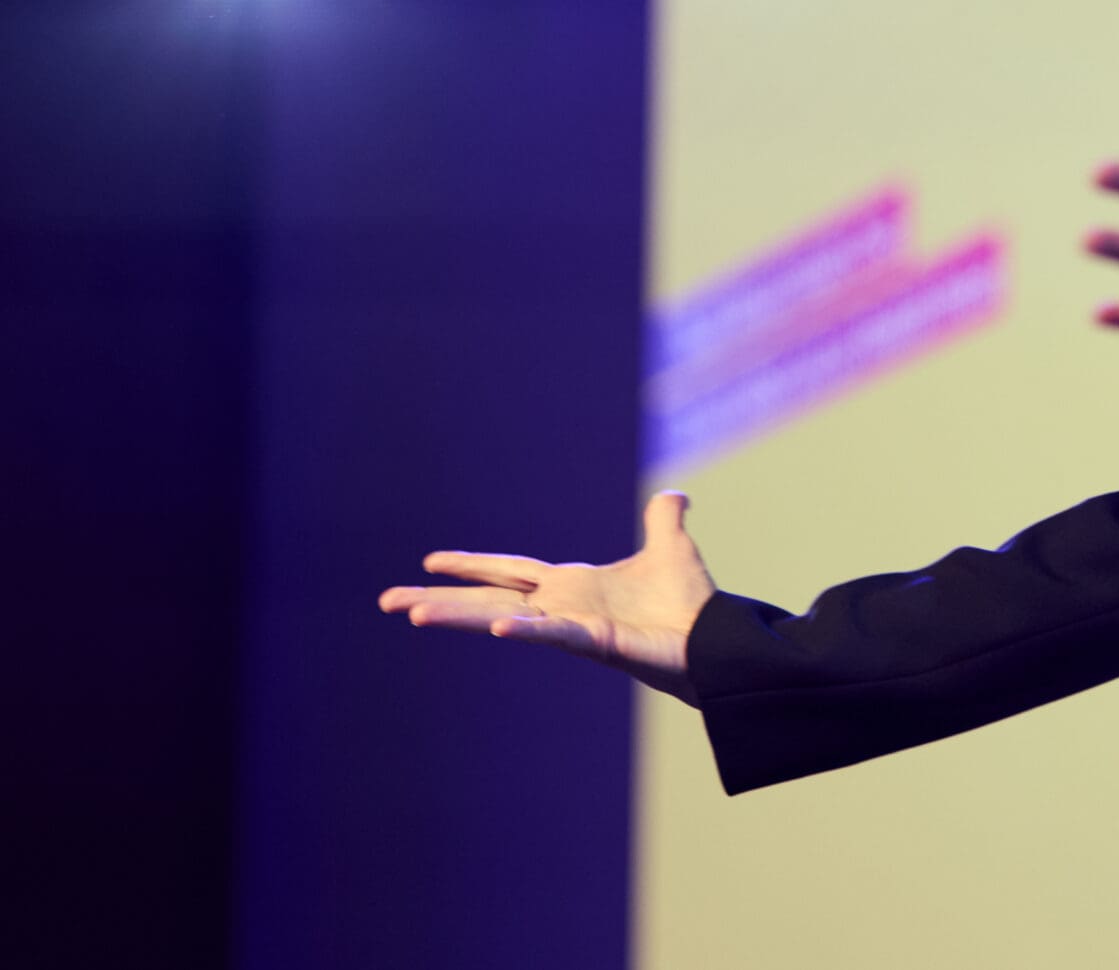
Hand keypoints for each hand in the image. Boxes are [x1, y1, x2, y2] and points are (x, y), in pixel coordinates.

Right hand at [378, 489, 716, 705]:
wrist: (713, 641)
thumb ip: (664, 519)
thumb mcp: (671, 548)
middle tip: (387, 602)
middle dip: (439, 600)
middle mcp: (562, 607)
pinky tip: (499, 628)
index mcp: (571, 585)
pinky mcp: (596, 641)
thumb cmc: (688, 604)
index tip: (429, 562)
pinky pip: (554, 634)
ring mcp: (573, 627)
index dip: (472, 565)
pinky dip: (527, 629)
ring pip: (503, 619)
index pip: (509, 570)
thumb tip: (674, 494)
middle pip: (488, 600)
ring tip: (412, 614)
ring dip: (459, 617)